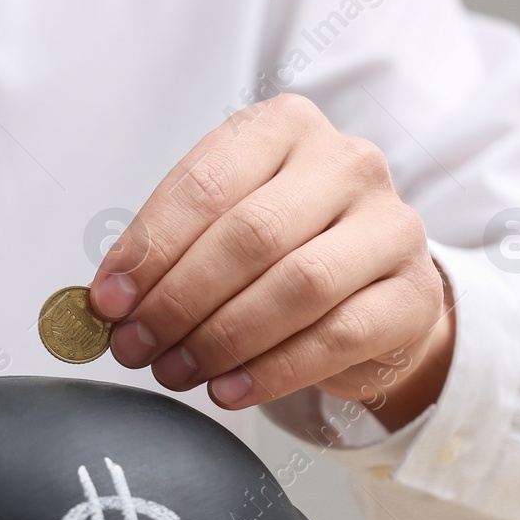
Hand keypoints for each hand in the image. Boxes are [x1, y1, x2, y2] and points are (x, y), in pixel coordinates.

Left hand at [89, 93, 454, 430]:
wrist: (372, 290)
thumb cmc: (281, 250)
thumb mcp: (220, 226)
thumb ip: (168, 251)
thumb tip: (107, 302)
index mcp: (285, 128)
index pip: (205, 184)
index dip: (149, 248)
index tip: (108, 301)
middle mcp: (346, 164)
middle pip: (250, 235)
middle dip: (179, 300)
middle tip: (136, 347)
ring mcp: (390, 226)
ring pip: (296, 286)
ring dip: (221, 339)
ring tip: (174, 370)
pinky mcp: (412, 294)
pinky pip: (336, 338)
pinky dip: (271, 371)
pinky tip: (227, 390)